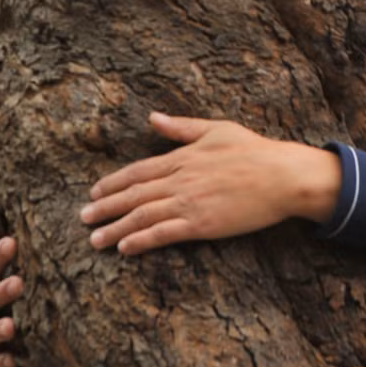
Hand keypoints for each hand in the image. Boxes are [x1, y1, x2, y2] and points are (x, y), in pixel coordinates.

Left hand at [80, 112, 341, 255]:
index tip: (94, 192)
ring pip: (142, 216)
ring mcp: (189, 203)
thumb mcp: (216, 129)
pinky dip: (141, 240)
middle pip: (133, 195)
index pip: (138, 171)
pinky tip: (125, 248)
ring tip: (95, 240)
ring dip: (115, 229)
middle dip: (105, 207)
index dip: (113, 183)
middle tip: (83, 218)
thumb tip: (152, 118)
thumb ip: (181, 126)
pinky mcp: (201, 224)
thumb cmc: (254, 149)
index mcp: (183, 156)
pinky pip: (163, 234)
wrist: (282, 176)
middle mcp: (180, 179)